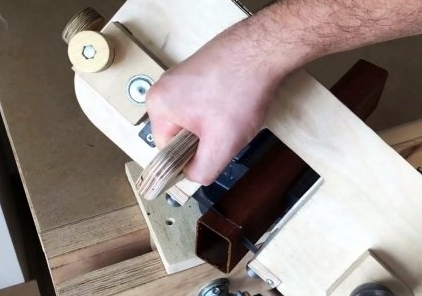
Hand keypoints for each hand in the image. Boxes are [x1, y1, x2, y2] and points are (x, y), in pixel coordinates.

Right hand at [145, 27, 286, 184]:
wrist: (263, 50)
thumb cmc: (239, 89)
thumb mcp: (220, 145)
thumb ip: (201, 170)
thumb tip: (192, 177)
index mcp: (158, 106)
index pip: (167, 150)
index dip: (192, 158)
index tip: (213, 154)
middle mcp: (164, 88)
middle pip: (182, 134)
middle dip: (207, 139)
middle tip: (229, 131)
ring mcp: (182, 77)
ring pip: (197, 119)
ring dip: (218, 124)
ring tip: (236, 113)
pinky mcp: (200, 71)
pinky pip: (207, 103)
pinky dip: (224, 109)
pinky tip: (239, 102)